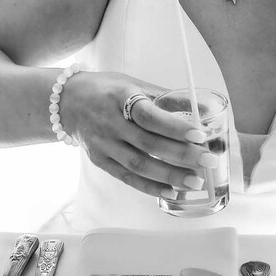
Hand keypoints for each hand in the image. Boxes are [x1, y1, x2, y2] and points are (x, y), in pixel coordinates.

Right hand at [65, 72, 217, 197]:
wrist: (67, 101)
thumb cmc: (107, 89)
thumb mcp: (135, 84)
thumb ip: (168, 98)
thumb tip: (205, 110)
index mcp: (121, 98)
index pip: (149, 115)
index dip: (174, 127)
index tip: (199, 134)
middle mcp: (110, 123)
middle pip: (148, 144)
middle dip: (182, 155)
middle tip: (208, 161)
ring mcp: (103, 144)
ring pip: (138, 165)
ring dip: (169, 175)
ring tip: (195, 182)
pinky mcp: (100, 160)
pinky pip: (126, 177)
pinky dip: (149, 186)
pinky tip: (170, 191)